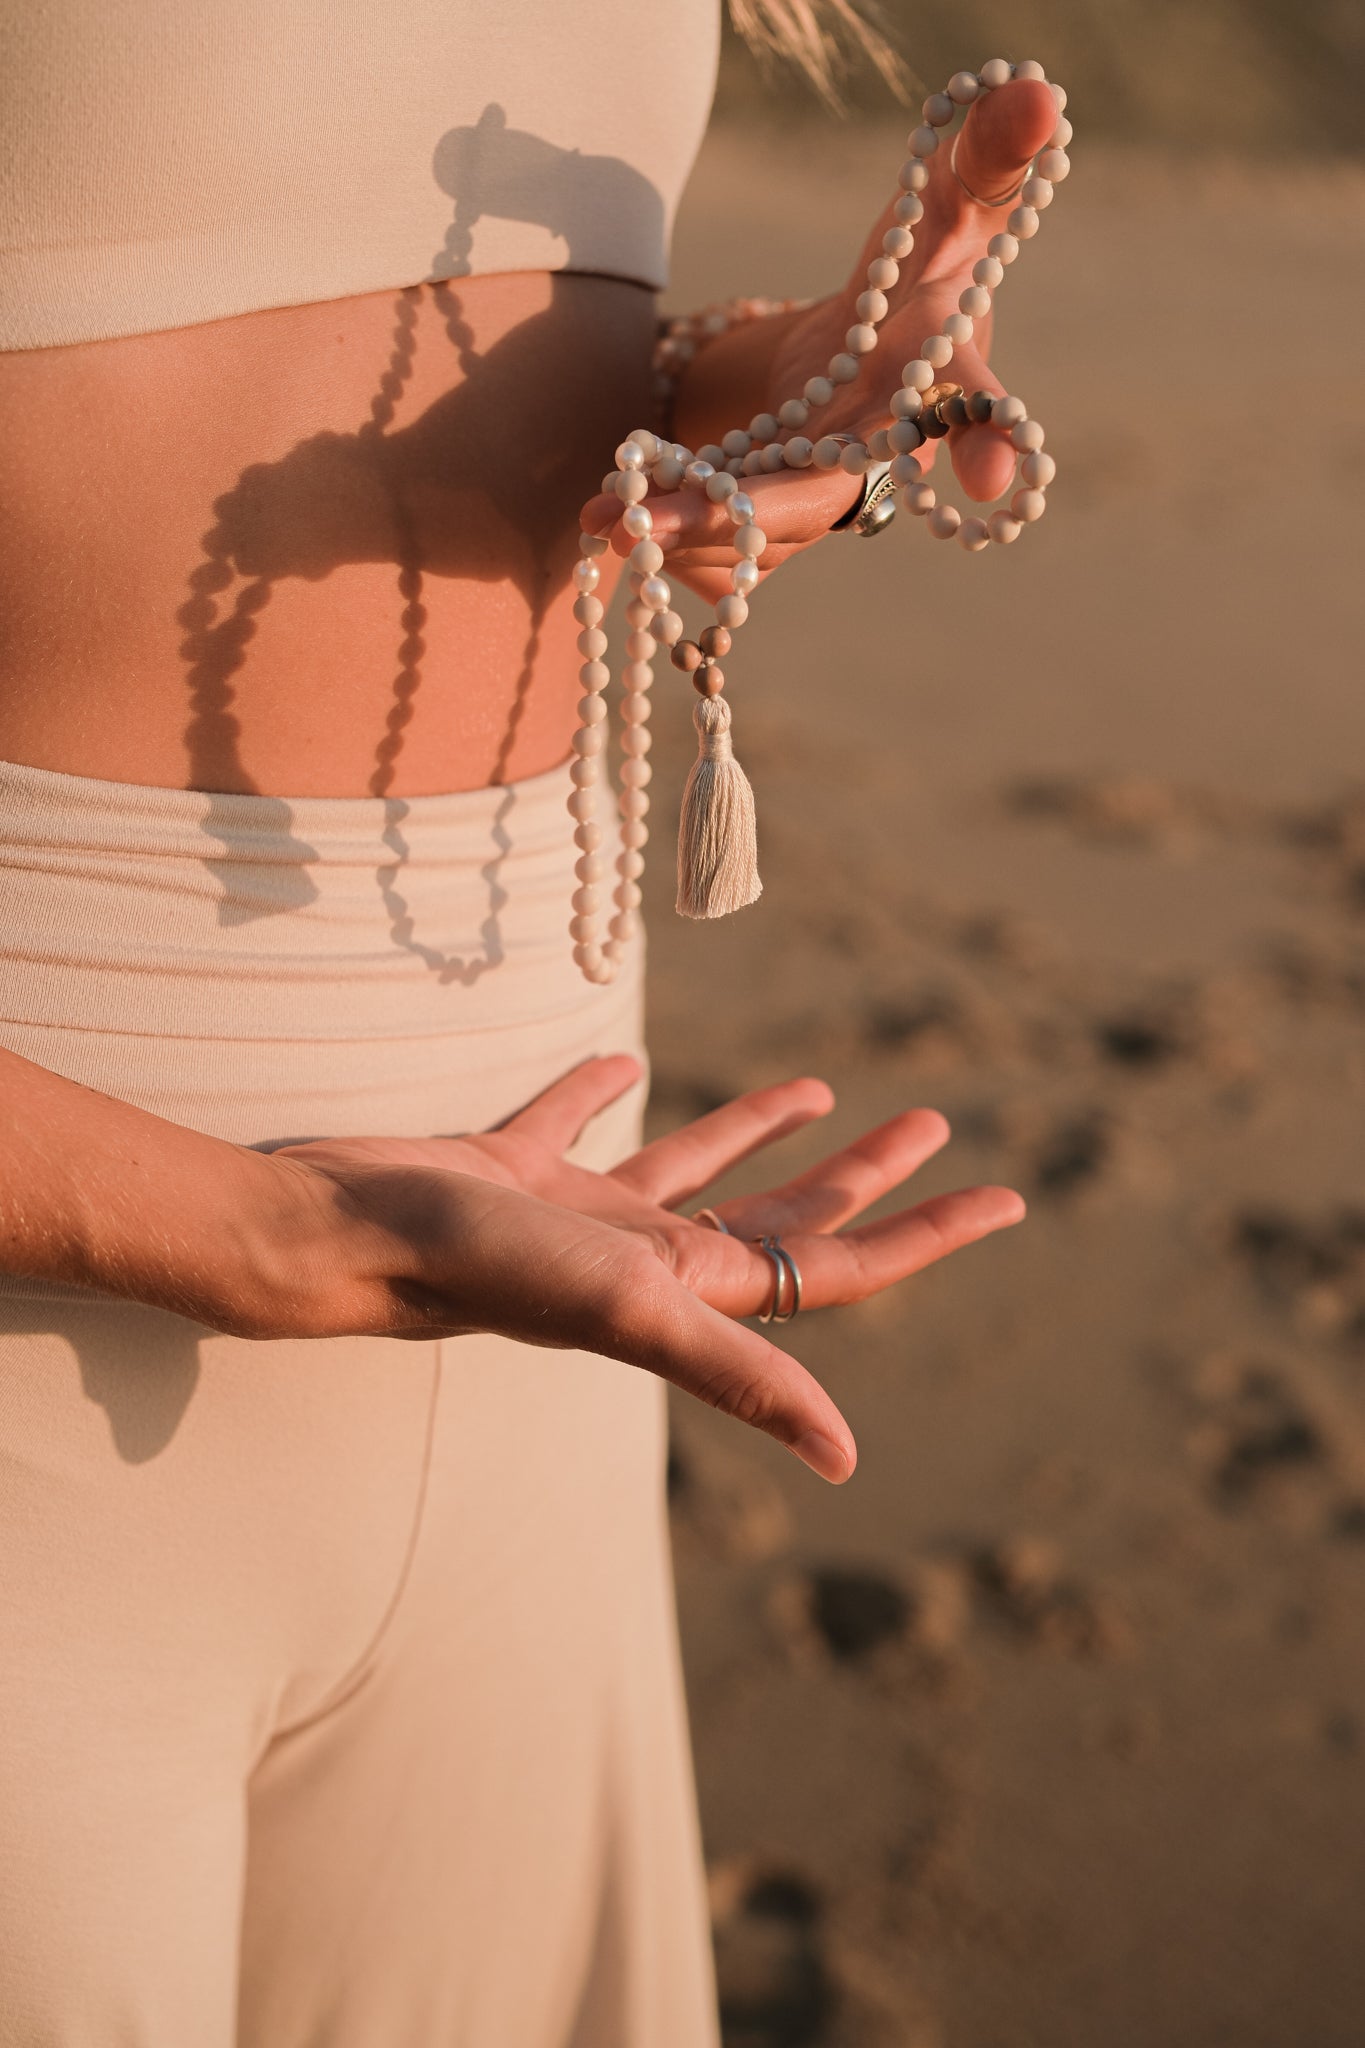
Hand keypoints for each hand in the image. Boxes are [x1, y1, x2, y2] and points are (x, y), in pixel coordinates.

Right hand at [272, 1056, 1023, 1482]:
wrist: (344, 1233)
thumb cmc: (482, 1269)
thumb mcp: (632, 1308)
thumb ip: (741, 1374)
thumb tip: (851, 1458)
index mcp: (690, 1288)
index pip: (839, 1267)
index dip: (928, 1234)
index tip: (1008, 1195)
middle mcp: (648, 1259)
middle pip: (784, 1218)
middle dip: (864, 1177)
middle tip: (937, 1124)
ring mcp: (581, 1218)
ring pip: (695, 1167)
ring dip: (762, 1133)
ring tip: (822, 1092)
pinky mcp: (517, 1168)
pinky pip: (582, 1116)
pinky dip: (610, 1088)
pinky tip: (626, 1059)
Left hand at [579, 78, 1058, 602]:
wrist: (865, 359)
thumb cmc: (915, 280)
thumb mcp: (942, 210)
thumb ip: (985, 158)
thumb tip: (1036, 90)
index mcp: (938, 383)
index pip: (975, 408)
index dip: (988, 440)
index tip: (993, 479)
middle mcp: (884, 454)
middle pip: (822, 499)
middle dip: (748, 516)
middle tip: (666, 523)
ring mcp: (826, 496)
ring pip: (754, 530)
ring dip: (681, 526)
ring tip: (601, 522)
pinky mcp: (776, 521)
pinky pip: (720, 541)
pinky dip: (663, 526)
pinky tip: (602, 519)